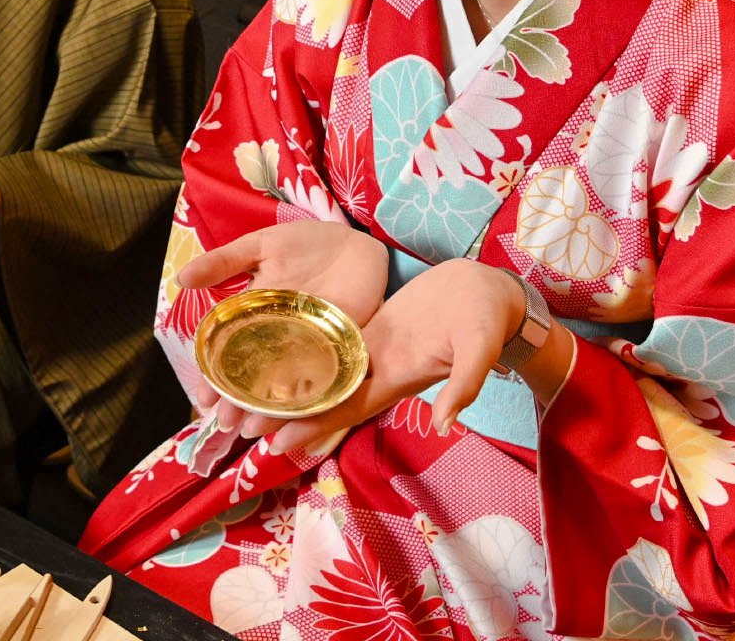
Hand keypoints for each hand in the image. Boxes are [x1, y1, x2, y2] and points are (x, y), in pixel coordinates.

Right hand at [178, 221, 388, 438]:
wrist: (358, 241)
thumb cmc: (308, 243)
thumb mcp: (261, 246)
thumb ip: (225, 261)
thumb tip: (181, 278)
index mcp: (256, 315)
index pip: (229, 353)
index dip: (214, 376)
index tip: (203, 399)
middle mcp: (279, 338)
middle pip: (254, 377)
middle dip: (239, 402)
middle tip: (227, 423)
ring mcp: (308, 346)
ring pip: (284, 386)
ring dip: (269, 410)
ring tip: (254, 431)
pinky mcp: (338, 349)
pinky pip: (321, 380)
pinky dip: (309, 399)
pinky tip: (297, 419)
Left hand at [270, 258, 525, 454]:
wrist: (492, 291)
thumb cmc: (487, 319)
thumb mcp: (479, 349)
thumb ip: (464, 386)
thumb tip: (447, 425)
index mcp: (400, 377)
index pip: (349, 409)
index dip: (316, 427)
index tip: (278, 443)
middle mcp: (380, 367)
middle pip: (328, 396)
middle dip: (290, 412)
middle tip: (242, 423)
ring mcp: (376, 347)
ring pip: (328, 372)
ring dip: (295, 384)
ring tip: (249, 392)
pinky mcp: (375, 326)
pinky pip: (336, 344)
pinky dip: (311, 353)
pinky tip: (281, 353)